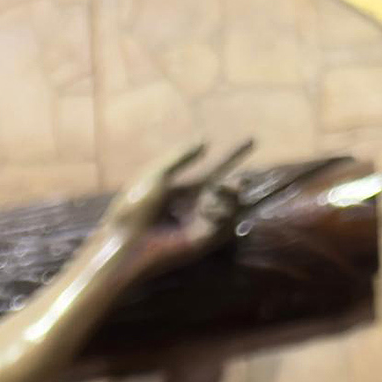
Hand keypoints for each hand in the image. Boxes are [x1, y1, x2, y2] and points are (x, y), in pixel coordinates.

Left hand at [103, 141, 254, 251]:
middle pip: (228, 189)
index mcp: (183, 190)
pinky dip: (222, 210)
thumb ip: (181, 158)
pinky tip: (208, 208)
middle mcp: (195, 207)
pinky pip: (228, 222)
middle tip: (234, 182)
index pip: (215, 170)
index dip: (233, 156)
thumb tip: (206, 140)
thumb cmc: (135, 208)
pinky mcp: (206, 241)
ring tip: (218, 191)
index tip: (253, 141)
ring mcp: (202, 224)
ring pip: (233, 204)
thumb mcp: (157, 175)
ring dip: (230, 194)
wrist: (128, 241)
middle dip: (236, 183)